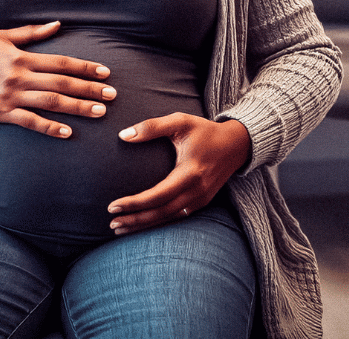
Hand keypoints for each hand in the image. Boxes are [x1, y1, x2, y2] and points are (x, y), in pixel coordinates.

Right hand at [0, 21, 115, 137]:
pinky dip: (49, 127)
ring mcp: (10, 97)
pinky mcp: (1, 114)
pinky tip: (67, 132)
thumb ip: (31, 33)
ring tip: (99, 112)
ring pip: (50, 103)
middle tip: (112, 95)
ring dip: (77, 108)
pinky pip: (30, 122)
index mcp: (21, 57)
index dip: (84, 67)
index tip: (105, 73)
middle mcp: (18, 76)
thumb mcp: (1, 37)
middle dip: (88, 89)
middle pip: (61, 84)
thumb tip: (58, 24)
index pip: (60, 62)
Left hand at [107, 115, 250, 233]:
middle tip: (111, 223)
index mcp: (190, 172)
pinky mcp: (202, 202)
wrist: (237, 145)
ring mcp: (201, 199)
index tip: (113, 206)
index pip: (158, 195)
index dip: (135, 203)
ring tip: (120, 228)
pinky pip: (176, 216)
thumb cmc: (205, 130)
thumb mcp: (180, 122)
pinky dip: (157, 222)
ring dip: (144, 224)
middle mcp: (197, 191)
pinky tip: (141, 223)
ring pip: (168, 218)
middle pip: (161, 212)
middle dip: (135, 219)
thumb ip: (152, 127)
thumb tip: (123, 135)